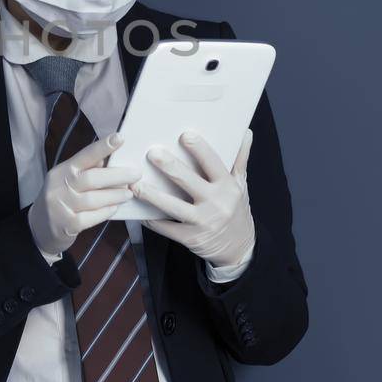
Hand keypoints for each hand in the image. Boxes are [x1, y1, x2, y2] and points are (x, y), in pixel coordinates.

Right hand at [28, 132, 141, 255]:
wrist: (39, 228)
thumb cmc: (60, 199)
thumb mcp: (67, 180)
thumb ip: (86, 170)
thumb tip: (109, 158)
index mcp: (61, 171)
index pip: (84, 156)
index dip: (102, 147)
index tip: (120, 138)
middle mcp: (59, 187)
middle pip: (92, 178)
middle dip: (117, 176)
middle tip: (136, 174)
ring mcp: (61, 207)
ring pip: (93, 199)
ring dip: (115, 195)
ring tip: (129, 193)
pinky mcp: (66, 225)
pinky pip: (91, 218)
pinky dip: (105, 212)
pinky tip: (115, 208)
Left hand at [131, 128, 254, 268]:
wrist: (240, 248)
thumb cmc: (236, 210)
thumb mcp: (241, 186)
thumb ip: (240, 159)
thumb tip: (245, 132)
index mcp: (228, 187)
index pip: (213, 164)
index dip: (200, 149)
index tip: (185, 135)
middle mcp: (216, 204)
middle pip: (189, 182)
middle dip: (169, 166)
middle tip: (152, 153)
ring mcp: (203, 222)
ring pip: (173, 206)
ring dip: (152, 195)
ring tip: (135, 184)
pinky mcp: (191, 238)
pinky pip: (167, 228)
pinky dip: (151, 220)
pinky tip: (138, 211)